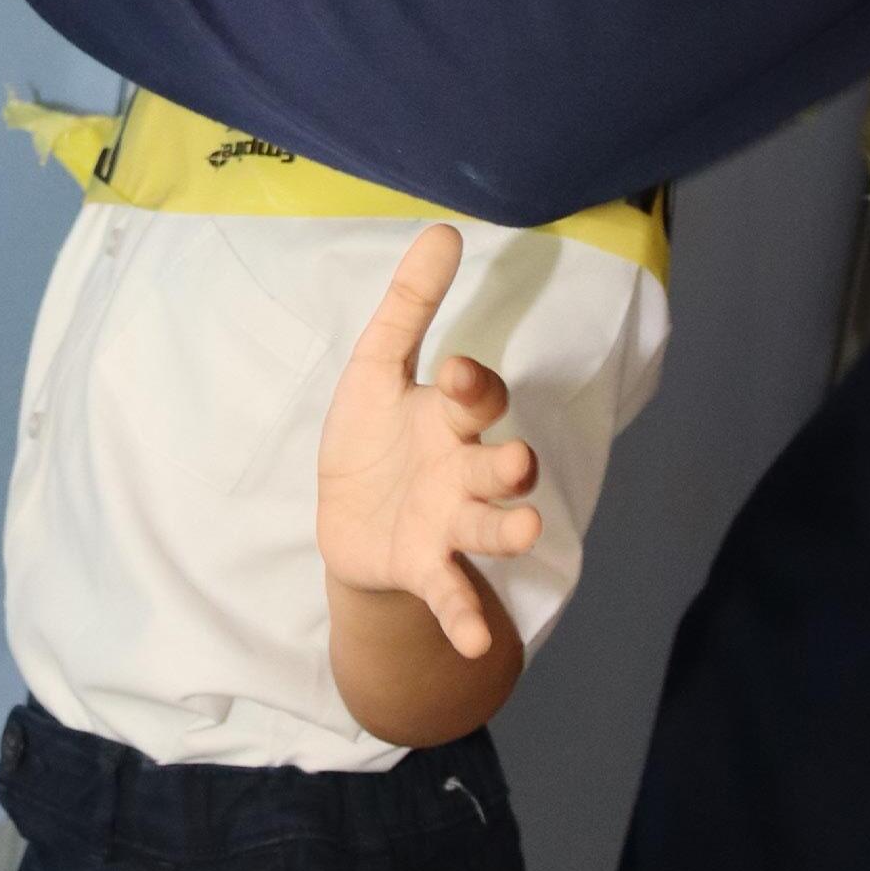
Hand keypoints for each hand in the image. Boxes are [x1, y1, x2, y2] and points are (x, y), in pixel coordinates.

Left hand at [318, 224, 544, 662]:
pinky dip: (464, 616)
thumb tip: (444, 228)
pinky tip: (471, 642)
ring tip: (523, 531)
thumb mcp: (376, 368)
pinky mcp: (426, 568)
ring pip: (489, 526)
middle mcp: (463, 471)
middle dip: (508, 464)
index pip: (478, 398)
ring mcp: (449, 523)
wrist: (346, 519)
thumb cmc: (372, 436)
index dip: (473, 387)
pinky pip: (451, 592)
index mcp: (450, 417)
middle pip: (498, 465)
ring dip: (507, 531)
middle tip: (515, 463)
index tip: (456, 374)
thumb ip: (410, 304)